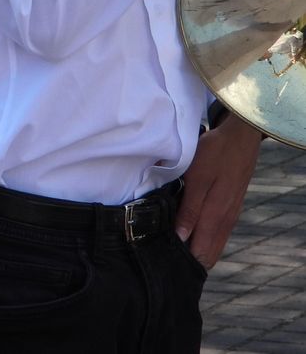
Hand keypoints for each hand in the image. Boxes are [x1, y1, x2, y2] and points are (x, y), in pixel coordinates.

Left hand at [176, 112, 261, 267]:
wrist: (240, 138)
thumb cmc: (215, 155)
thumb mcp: (197, 179)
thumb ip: (190, 209)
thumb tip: (182, 238)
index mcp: (216, 215)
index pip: (202, 251)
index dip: (187, 263)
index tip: (169, 269)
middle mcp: (226, 219)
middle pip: (210, 252)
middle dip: (192, 261)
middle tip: (169, 267)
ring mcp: (230, 213)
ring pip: (215, 242)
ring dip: (199, 251)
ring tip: (177, 257)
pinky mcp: (230, 206)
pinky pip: (218, 231)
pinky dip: (206, 238)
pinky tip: (193, 238)